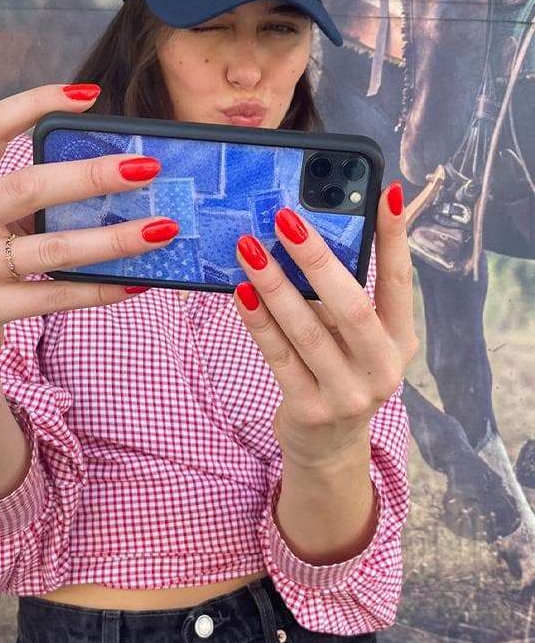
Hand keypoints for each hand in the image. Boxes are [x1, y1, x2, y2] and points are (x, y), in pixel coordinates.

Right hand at [0, 83, 178, 385]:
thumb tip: (115, 175)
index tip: (89, 97)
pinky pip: (55, 295)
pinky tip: (135, 282)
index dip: (35, 102)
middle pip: (29, 185)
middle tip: (147, 168)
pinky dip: (101, 289)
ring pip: (53, 248)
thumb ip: (28, 198)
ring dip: (115, 239)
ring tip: (161, 230)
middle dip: (94, 175)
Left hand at [232, 182, 419, 467]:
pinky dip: (258, 321)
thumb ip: (343, 301)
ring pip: (307, 331)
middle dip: (316, 258)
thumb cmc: (340, 375)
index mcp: (400, 342)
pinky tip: (241, 292)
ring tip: (248, 248)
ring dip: (274, 285)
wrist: (328, 449)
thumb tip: (305, 240)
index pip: (401, 282)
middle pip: (350, 306)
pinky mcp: (310, 410)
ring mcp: (347, 395)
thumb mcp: (356, 342)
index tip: (387, 193)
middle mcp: (383, 369)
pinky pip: (278, 356)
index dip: (395, 238)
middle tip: (285, 219)